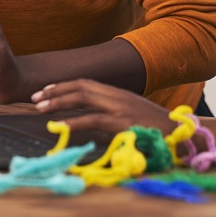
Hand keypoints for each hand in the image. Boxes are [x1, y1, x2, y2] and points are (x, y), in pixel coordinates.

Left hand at [31, 79, 174, 134]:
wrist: (179, 133)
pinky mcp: (121, 122)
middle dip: (56, 91)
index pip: (86, 83)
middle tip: (35, 98)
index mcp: (117, 93)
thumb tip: (92, 120)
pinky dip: (73, 122)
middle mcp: (116, 95)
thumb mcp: (131, 116)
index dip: (64, 86)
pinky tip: (59, 126)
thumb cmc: (156, 129)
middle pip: (80, 86)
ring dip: (59, 102)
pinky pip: (93, 119)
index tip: (46, 90)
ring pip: (83, 97)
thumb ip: (112, 114)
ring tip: (40, 108)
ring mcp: (119, 107)